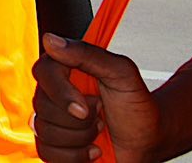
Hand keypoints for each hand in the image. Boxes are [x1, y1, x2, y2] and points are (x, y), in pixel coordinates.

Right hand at [34, 34, 161, 162]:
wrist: (148, 140)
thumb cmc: (136, 105)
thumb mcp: (121, 73)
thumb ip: (88, 54)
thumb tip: (50, 40)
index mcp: (64, 70)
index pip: (42, 72)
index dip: (61, 92)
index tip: (88, 108)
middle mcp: (52, 93)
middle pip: (43, 107)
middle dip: (79, 121)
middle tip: (101, 116)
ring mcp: (51, 120)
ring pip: (45, 132)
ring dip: (80, 138)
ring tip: (100, 132)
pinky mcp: (53, 145)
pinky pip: (46, 153)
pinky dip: (74, 156)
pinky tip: (92, 150)